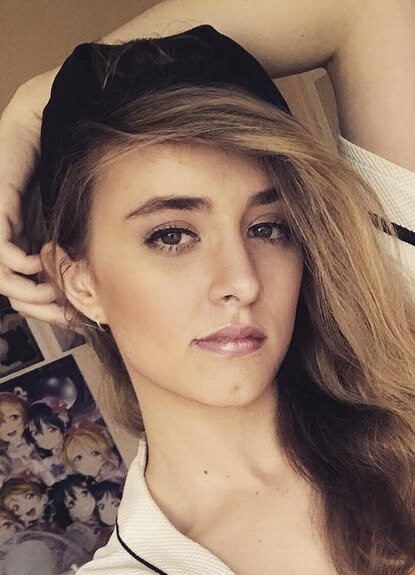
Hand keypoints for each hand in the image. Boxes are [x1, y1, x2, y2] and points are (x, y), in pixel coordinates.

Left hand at [0, 75, 72, 328]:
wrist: (61, 112)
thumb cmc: (76, 155)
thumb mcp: (84, 210)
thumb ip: (83, 239)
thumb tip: (99, 275)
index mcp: (26, 232)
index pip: (24, 282)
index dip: (44, 306)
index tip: (68, 316)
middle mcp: (9, 229)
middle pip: (10, 285)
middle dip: (36, 307)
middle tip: (61, 315)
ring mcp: (0, 218)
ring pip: (0, 274)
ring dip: (24, 291)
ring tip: (50, 294)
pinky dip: (15, 263)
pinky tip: (35, 263)